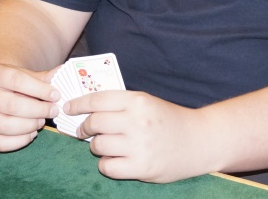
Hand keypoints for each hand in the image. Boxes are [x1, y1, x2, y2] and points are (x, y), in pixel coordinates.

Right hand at [0, 63, 60, 152]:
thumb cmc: (12, 83)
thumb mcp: (25, 75)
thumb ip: (44, 77)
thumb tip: (64, 72)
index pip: (17, 81)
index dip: (39, 89)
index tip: (56, 95)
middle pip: (11, 105)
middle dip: (37, 110)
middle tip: (53, 111)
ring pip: (5, 126)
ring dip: (29, 126)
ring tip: (41, 122)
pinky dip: (19, 141)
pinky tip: (31, 134)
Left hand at [66, 90, 212, 182]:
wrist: (199, 141)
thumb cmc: (169, 120)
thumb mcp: (147, 103)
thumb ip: (121, 104)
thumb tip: (86, 108)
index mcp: (137, 101)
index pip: (97, 99)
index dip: (78, 104)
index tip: (67, 108)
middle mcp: (137, 121)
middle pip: (94, 122)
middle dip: (83, 128)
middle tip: (83, 131)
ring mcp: (139, 145)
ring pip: (97, 145)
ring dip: (96, 147)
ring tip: (104, 146)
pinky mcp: (141, 167)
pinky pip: (107, 167)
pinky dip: (105, 164)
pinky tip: (112, 161)